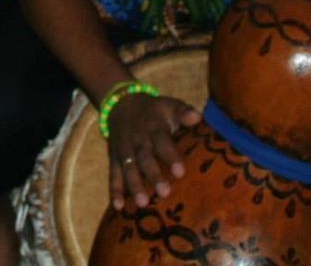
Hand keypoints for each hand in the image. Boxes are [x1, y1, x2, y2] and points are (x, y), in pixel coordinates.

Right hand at [106, 94, 200, 209]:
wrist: (121, 104)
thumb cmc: (154, 111)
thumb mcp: (169, 105)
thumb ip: (183, 111)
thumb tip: (197, 117)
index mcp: (154, 128)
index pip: (162, 142)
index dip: (170, 156)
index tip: (180, 173)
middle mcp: (137, 139)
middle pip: (144, 158)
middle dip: (153, 175)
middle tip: (164, 193)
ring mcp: (124, 150)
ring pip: (128, 168)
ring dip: (134, 185)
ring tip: (143, 203)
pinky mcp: (113, 158)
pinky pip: (113, 174)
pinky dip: (114, 190)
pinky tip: (118, 206)